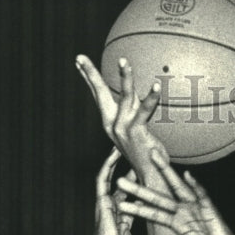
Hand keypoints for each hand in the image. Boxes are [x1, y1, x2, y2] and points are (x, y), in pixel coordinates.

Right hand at [75, 54, 167, 183]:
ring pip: (124, 96)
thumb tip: (129, 91)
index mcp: (110, 123)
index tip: (79, 61)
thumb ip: (131, 109)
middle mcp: (113, 125)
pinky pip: (145, 111)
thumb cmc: (145, 152)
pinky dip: (151, 98)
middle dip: (90, 74)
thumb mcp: (134, 127)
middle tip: (80, 56)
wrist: (149, 177)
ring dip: (124, 77)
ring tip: (123, 60)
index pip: (97, 96)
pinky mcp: (137, 132)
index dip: (88, 78)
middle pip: (100, 93)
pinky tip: (155, 86)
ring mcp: (123, 129)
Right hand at [91, 146, 143, 234]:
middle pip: (121, 184)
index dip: (138, 187)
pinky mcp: (101, 202)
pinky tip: (113, 154)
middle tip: (135, 156)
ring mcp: (106, 205)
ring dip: (114, 162)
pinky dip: (107, 166)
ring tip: (119, 147)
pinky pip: (102, 179)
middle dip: (127, 170)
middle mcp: (113, 209)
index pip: (131, 198)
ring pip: (109, 177)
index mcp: (122, 218)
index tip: (146, 178)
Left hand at [116, 149, 234, 234]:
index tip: (120, 202)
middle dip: (141, 189)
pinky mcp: (210, 211)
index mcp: (178, 225)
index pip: (153, 213)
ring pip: (178, 188)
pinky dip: (195, 185)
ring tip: (152, 157)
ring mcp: (197, 210)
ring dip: (166, 172)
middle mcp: (185, 214)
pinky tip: (186, 175)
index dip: (137, 208)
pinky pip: (202, 195)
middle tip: (122, 179)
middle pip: (159, 197)